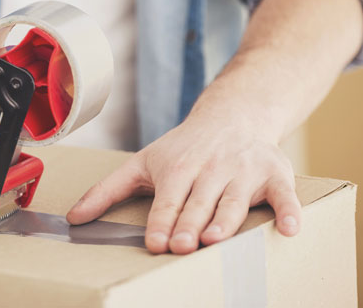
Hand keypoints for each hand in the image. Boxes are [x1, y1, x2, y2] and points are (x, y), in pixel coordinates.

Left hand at [66, 112, 301, 253]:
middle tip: (182, 246)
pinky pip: (284, 194)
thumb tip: (72, 218)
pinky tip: (290, 229)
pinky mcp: (274, 174)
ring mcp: (243, 171)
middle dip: (190, 224)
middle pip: (199, 203)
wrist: (231, 116)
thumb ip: (107, 191)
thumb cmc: (182, 149)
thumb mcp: (141, 163)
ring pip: (235, 200)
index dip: (161, 221)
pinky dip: (290, 210)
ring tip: (216, 239)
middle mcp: (210, 169)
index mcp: (177, 168)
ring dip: (227, 219)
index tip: (154, 242)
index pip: (167, 200)